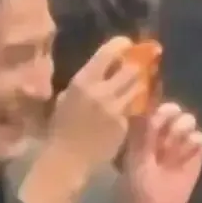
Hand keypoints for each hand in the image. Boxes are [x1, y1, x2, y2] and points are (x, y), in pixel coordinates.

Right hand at [48, 36, 141, 167]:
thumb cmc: (61, 127)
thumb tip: (104, 68)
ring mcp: (116, 109)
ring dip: (138, 85)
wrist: (68, 158)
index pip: (108, 53)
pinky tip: (126, 110)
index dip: (122, 45)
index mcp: (83, 81)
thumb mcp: (66, 97)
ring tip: (136, 85)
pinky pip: (133, 108)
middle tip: (140, 64)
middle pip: (131, 69)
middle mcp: (102, 92)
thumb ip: (86, 82)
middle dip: (137, 65)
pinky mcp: (125, 124)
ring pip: (137, 89)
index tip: (128, 44)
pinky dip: (131, 107)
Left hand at [121, 102, 201, 202]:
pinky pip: (200, 138)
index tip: (156, 111)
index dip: (155, 105)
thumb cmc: (138, 190)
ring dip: (181, 128)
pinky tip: (185, 153)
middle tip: (167, 125)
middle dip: (171, 113)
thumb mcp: (136, 161)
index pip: (151, 108)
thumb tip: (142, 109)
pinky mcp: (195, 156)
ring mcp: (180, 144)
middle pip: (172, 109)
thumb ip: (142, 136)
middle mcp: (162, 134)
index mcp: (143, 134)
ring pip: (188, 120)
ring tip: (173, 147)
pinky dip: (194, 141)